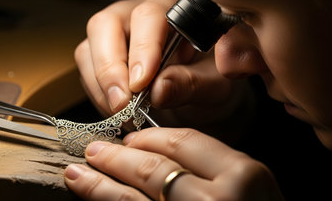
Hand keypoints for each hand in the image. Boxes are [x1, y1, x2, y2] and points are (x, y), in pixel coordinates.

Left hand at [64, 127, 283, 200]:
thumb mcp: (253, 190)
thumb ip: (216, 169)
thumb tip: (157, 152)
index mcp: (244, 174)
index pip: (184, 142)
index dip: (150, 137)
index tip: (130, 138)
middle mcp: (218, 197)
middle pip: (152, 167)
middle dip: (116, 157)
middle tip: (94, 151)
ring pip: (132, 197)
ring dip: (99, 183)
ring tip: (78, 173)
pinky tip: (91, 197)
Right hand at [75, 0, 246, 122]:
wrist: (201, 91)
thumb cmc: (212, 80)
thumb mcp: (216, 85)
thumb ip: (194, 84)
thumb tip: (159, 90)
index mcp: (179, 6)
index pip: (150, 15)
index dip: (143, 48)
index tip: (141, 84)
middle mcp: (143, 9)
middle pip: (107, 23)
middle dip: (110, 67)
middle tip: (121, 104)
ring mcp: (120, 26)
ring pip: (91, 43)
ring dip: (100, 82)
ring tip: (121, 112)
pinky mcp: (104, 47)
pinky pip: (86, 63)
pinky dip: (97, 90)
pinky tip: (117, 109)